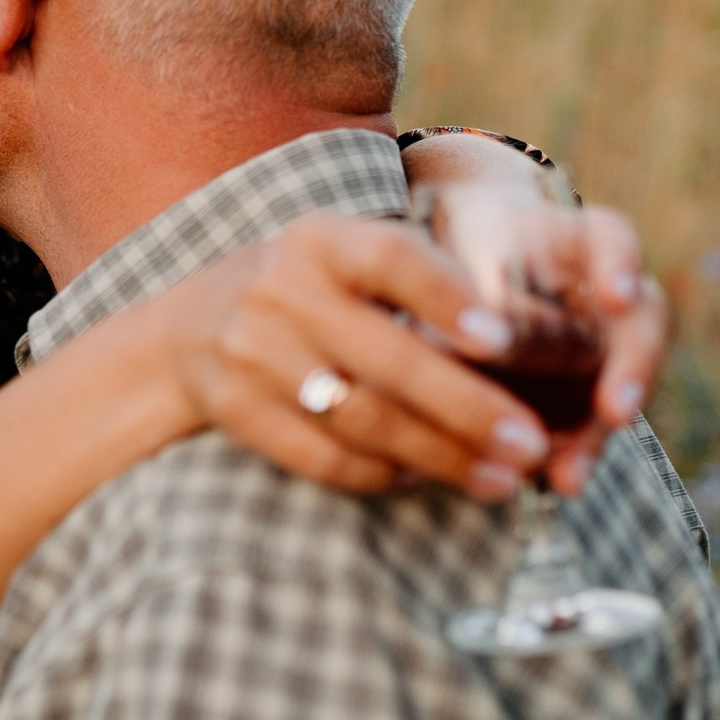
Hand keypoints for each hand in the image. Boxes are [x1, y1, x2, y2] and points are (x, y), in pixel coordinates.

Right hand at [168, 213, 564, 500]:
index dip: (448, 298)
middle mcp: (282, 291)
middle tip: (531, 444)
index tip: (505, 340)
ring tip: (502, 476)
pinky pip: (322, 457)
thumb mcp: (344, 257)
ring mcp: (252, 354)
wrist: (187, 328)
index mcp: (320, 240)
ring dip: (441, 455)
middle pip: (389, 359)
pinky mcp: (235, 411)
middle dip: (470, 409)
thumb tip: (530, 340)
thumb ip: (417, 281)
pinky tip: (429, 479)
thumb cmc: (306, 291)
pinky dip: (382, 474)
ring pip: (362, 419)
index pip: (392, 259)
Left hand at [422, 182, 671, 495]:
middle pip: (641, 326)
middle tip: (613, 411)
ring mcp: (610, 344)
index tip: (618, 295)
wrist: (476, 270)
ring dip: (597, 433)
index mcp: (583, 241)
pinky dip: (576, 448)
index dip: (620, 266)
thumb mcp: (471, 257)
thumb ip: (478, 299)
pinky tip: (557, 480)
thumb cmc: (473, 255)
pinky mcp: (587, 392)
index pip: (613, 241)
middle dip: (630, 372)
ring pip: (621, 385)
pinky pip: (588, 421)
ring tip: (570, 474)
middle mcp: (613, 294)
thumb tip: (454, 351)